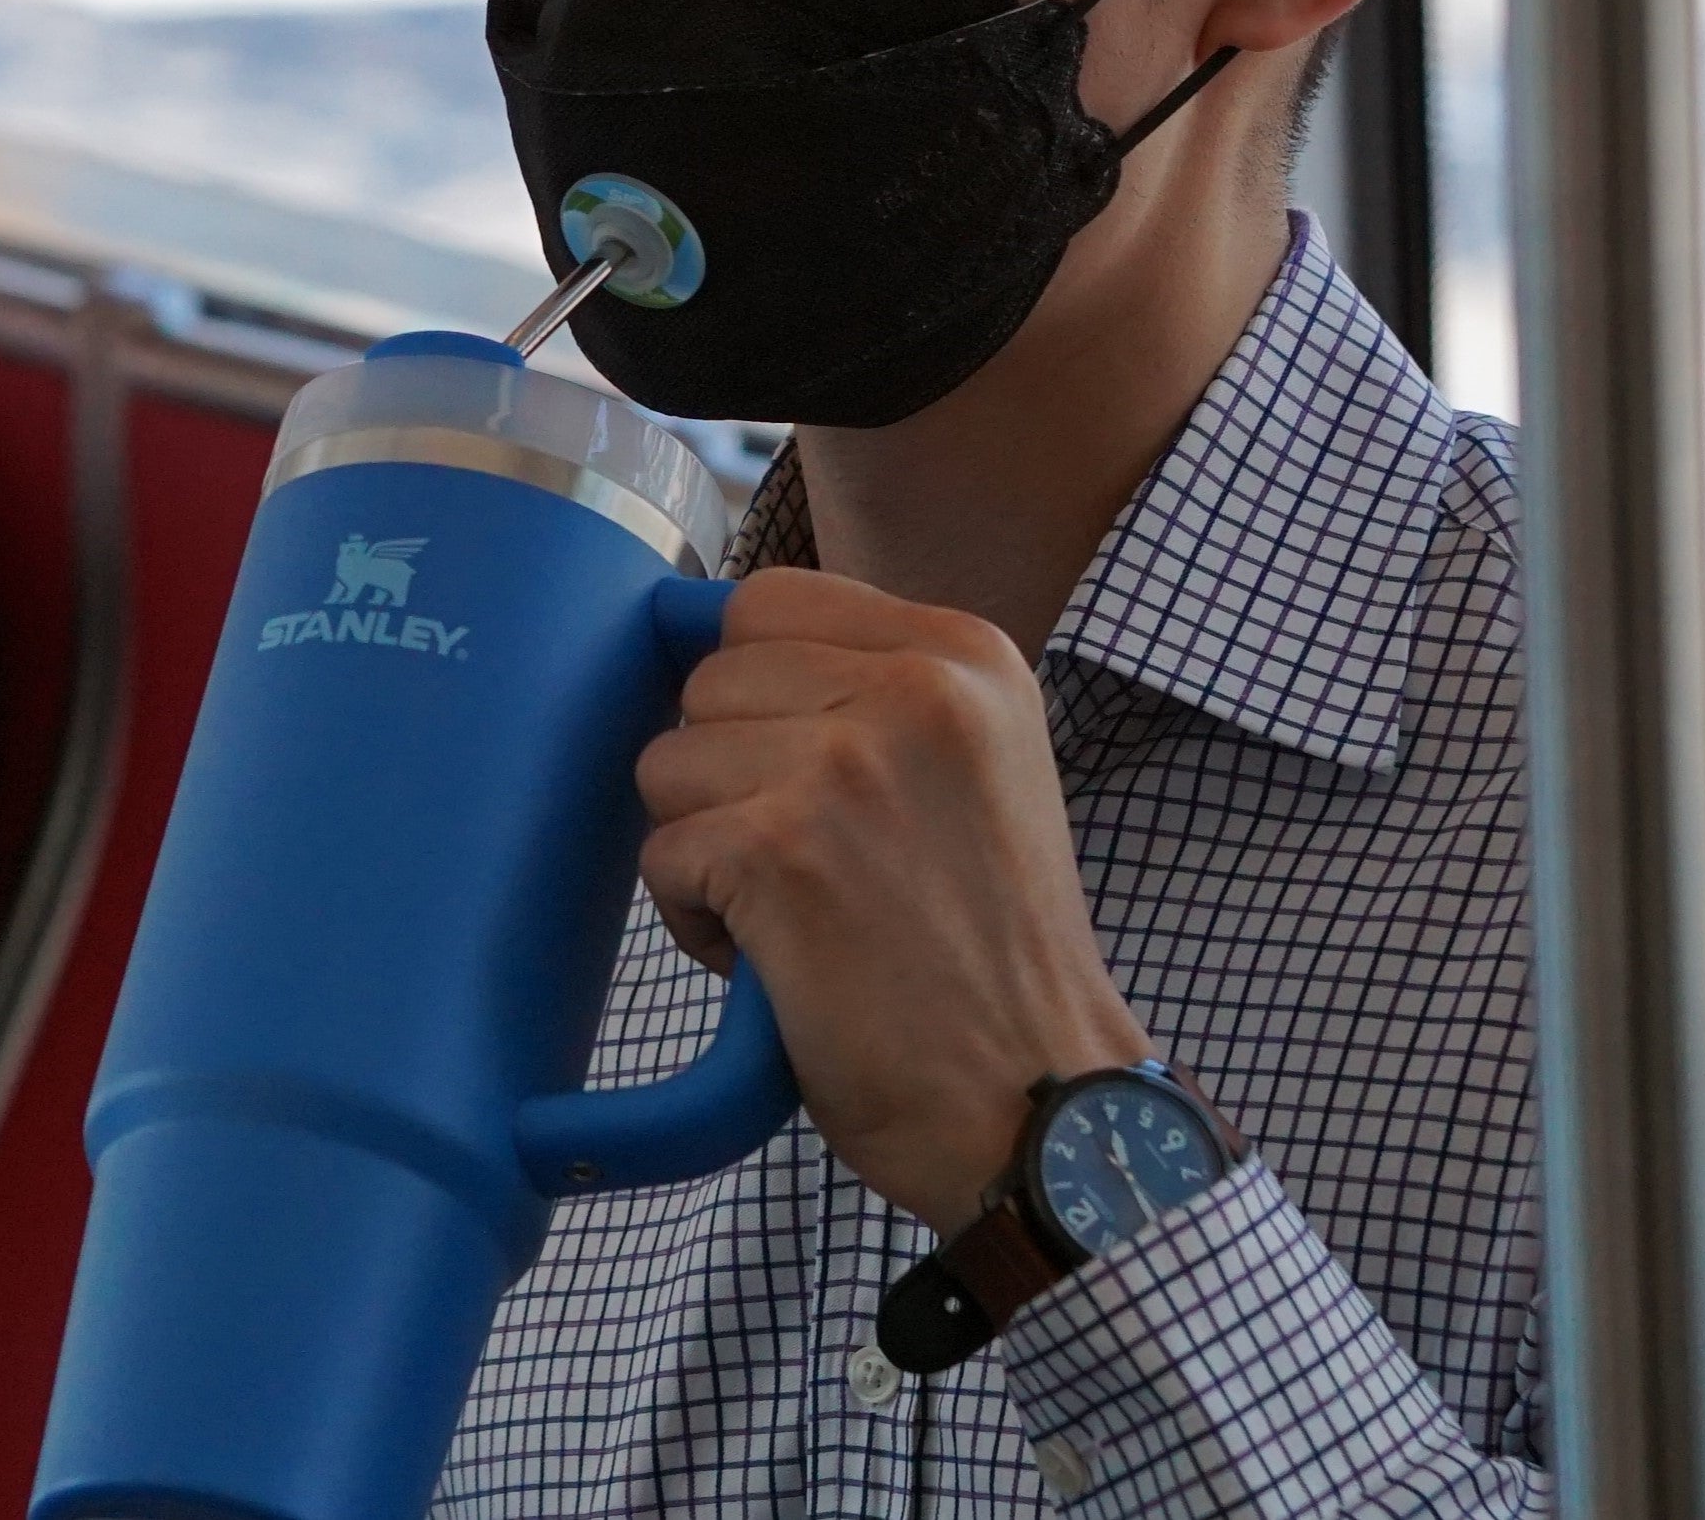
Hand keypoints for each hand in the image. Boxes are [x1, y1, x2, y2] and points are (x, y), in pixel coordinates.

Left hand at [635, 567, 1147, 1228]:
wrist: (1041, 1103)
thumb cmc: (991, 957)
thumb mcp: (975, 770)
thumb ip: (871, 694)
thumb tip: (699, 642)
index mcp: (966, 654)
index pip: (768, 601)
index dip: (749, 693)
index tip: (792, 771)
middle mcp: (913, 687)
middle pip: (707, 682)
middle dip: (727, 778)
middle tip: (814, 867)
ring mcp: (845, 762)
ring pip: (668, 764)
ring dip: (706, 850)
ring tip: (798, 915)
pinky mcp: (781, 848)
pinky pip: (663, 854)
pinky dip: (696, 920)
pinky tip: (775, 962)